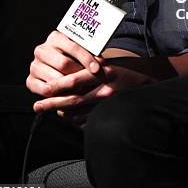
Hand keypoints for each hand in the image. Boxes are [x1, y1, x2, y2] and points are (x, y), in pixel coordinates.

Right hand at [26, 30, 103, 98]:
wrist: (56, 64)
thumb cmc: (76, 56)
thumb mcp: (82, 49)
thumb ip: (90, 51)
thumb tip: (103, 61)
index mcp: (55, 37)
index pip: (73, 47)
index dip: (87, 58)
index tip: (98, 68)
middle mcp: (42, 49)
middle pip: (63, 63)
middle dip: (79, 74)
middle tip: (91, 81)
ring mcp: (34, 65)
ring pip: (54, 79)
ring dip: (70, 87)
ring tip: (83, 90)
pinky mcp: (30, 80)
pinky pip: (44, 90)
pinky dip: (58, 95)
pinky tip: (70, 96)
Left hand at [33, 56, 176, 113]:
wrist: (150, 88)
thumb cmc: (129, 74)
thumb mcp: (111, 66)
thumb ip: (92, 70)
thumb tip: (70, 78)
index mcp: (103, 74)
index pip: (74, 80)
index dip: (57, 86)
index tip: (43, 88)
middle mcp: (105, 91)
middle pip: (72, 100)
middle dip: (52, 103)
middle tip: (37, 106)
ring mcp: (108, 106)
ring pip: (77, 113)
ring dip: (61, 112)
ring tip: (49, 110)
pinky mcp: (109, 115)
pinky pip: (87, 121)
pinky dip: (75, 120)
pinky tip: (68, 116)